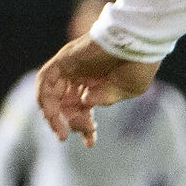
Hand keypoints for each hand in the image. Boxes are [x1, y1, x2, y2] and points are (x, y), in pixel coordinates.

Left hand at [36, 35, 158, 145]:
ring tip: (60, 131)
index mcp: (97, 85)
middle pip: (65, 106)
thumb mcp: (125, 90)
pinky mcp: (65, 60)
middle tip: (84, 130)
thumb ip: (105, 98)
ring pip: (52, 95)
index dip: (84, 128)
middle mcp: (81, 78)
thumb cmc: (139, 65)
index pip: (81, 110)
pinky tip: (52, 114)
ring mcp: (72, 68)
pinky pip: (46, 80)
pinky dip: (45, 98)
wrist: (140, 41)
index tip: (90, 144)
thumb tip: (84, 102)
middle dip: (72, 123)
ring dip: (53, 116)